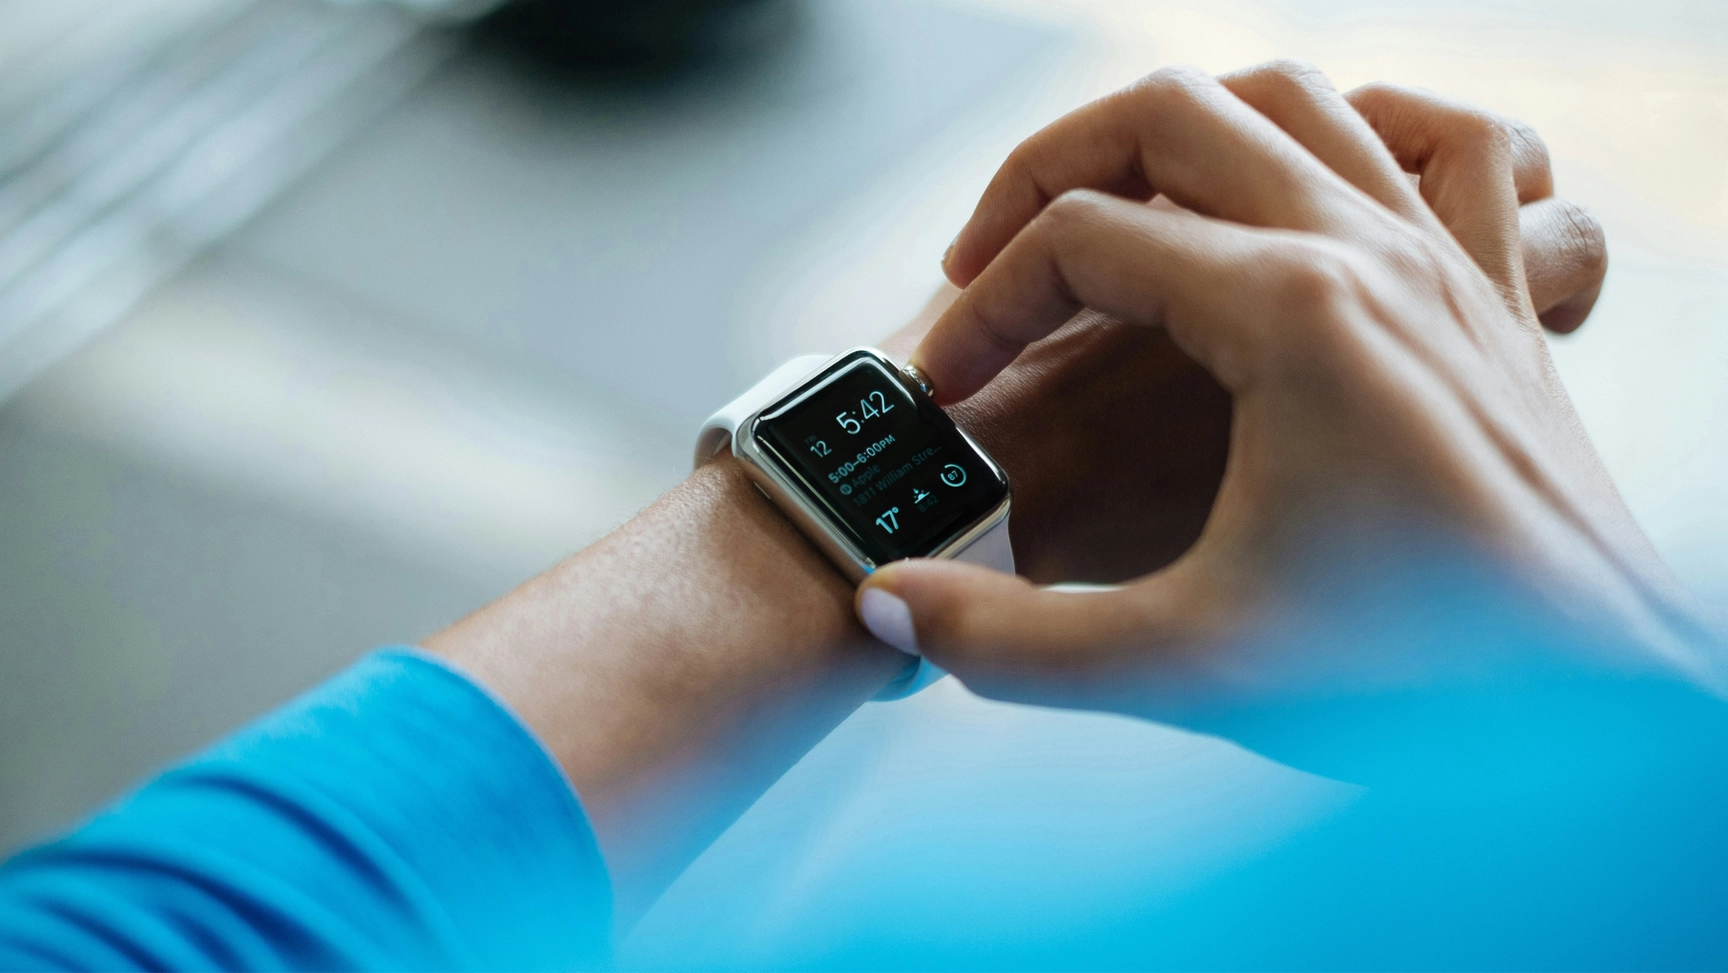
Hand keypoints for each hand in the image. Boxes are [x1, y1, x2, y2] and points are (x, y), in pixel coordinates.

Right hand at [856, 62, 1715, 711]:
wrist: (1609, 716)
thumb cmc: (1428, 681)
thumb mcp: (1187, 666)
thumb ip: (1010, 641)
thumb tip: (887, 611)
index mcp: (1291, 314)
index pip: (1081, 239)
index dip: (982, 310)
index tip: (947, 395)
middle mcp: (1372, 252)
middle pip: (1168, 114)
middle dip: (1046, 169)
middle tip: (987, 259)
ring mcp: (1444, 260)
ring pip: (1297, 98)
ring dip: (1182, 130)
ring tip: (1113, 210)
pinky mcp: (1489, 299)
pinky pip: (1451, 146)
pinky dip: (1375, 128)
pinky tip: (1321, 179)